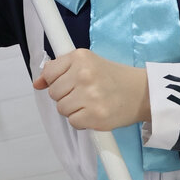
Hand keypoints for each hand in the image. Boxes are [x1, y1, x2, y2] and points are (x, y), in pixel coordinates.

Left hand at [33, 49, 150, 130]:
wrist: (142, 93)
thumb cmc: (114, 78)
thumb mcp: (88, 63)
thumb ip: (60, 69)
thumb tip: (37, 83)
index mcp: (81, 57)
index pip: (49, 72)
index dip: (55, 80)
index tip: (66, 82)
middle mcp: (84, 74)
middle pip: (54, 93)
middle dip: (66, 95)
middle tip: (84, 92)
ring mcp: (90, 96)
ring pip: (62, 108)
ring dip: (73, 109)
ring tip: (90, 102)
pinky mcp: (95, 116)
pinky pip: (73, 122)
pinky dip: (82, 121)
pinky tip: (94, 112)